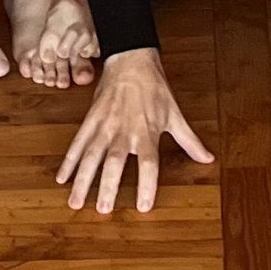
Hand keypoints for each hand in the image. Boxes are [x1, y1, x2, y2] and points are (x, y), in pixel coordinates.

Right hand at [56, 46, 212, 214]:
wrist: (132, 59)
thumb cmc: (155, 88)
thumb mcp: (175, 114)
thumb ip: (190, 141)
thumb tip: (208, 158)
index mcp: (147, 131)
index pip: (148, 163)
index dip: (146, 185)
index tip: (143, 207)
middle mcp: (124, 130)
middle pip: (115, 162)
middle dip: (107, 186)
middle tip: (103, 210)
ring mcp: (104, 125)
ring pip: (91, 155)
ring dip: (82, 180)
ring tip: (75, 203)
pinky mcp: (91, 119)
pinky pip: (77, 142)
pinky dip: (68, 161)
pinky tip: (61, 178)